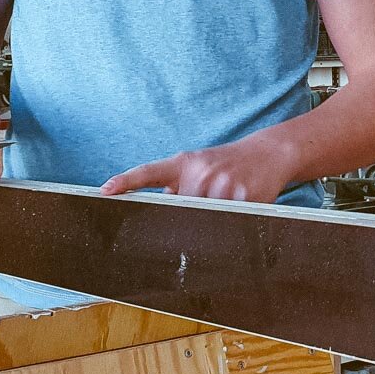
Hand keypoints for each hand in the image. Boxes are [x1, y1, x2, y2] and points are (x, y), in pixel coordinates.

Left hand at [101, 138, 293, 201]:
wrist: (268, 152)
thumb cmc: (228, 162)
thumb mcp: (200, 164)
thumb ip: (177, 184)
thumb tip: (161, 207)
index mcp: (184, 163)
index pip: (149, 172)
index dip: (126, 180)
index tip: (106, 189)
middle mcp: (200, 171)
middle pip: (181, 210)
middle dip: (190, 214)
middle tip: (207, 202)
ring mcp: (222, 184)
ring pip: (205, 218)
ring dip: (214, 217)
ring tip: (230, 197)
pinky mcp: (243, 197)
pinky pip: (229, 221)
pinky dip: (234, 218)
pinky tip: (243, 200)